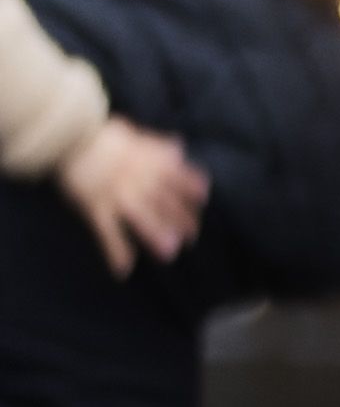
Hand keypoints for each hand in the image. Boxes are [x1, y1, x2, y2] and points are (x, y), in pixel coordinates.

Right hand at [57, 117, 206, 277]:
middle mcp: (139, 180)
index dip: (192, 188)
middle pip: (165, 202)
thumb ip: (158, 145)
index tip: (203, 199)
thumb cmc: (101, 136)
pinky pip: (107, 232)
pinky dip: (115, 251)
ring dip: (156, 235)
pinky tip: (123, 270)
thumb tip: (179, 146)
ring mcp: (118, 194)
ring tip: (169, 254)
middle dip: (180, 220)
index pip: (178, 177)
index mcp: (149, 163)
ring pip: (142, 217)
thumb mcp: (134, 135)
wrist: (68, 137)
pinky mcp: (95, 206)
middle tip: (192, 238)